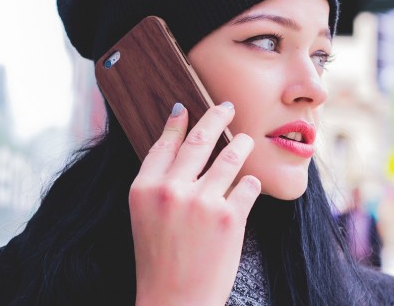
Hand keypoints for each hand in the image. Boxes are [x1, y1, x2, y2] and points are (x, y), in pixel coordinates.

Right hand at [130, 102, 261, 305]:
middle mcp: (171, 190)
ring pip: (230, 157)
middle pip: (200, 140)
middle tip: (226, 107)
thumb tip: (179, 145)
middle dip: (216, 117)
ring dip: (241, 145)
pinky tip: (248, 185)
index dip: (176, 123)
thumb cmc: (160, 261)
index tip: (186, 108)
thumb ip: (158, 183)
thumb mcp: (145, 217)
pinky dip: (250, 184)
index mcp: (144, 188)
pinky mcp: (229, 217)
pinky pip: (247, 185)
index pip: (164, 144)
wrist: (174, 301)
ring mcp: (202, 202)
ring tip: (246, 141)